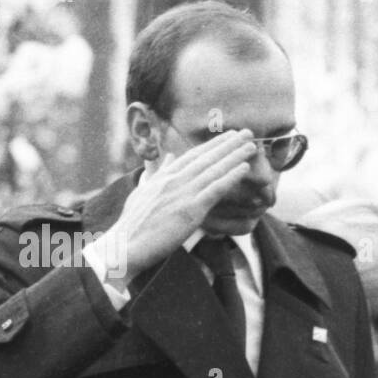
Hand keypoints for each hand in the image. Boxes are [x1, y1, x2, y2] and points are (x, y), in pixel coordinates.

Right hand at [104, 129, 258, 288]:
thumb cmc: (133, 224)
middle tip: (247, 132)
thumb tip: (167, 157)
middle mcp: (174, 179)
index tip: (228, 135)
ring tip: (251, 144)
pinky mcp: (190, 209)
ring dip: (234, 155)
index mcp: (164, 176)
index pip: (192, 155)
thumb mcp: (144, 192)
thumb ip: (158, 173)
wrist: (125, 245)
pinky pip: (215, 189)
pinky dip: (231, 176)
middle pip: (206, 157)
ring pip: (214, 169)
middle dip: (228, 143)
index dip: (212, 144)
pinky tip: (244, 167)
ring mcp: (183, 193)